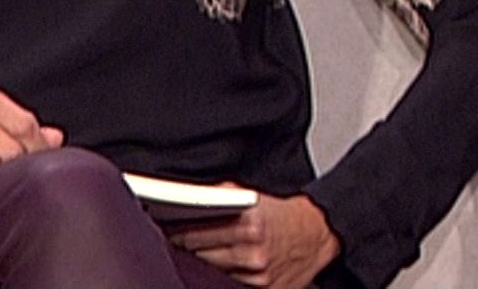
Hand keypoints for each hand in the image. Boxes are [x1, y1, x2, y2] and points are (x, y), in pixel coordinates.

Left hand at [166, 192, 340, 288]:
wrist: (315, 234)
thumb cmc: (280, 215)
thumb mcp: (250, 197)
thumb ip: (217, 198)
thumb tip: (181, 201)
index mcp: (248, 224)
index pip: (194, 232)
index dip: (173, 231)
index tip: (161, 228)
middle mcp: (253, 252)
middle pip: (198, 255)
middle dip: (182, 247)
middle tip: (170, 239)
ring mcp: (258, 276)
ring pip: (209, 272)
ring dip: (197, 263)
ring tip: (189, 252)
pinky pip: (227, 283)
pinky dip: (216, 276)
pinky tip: (211, 266)